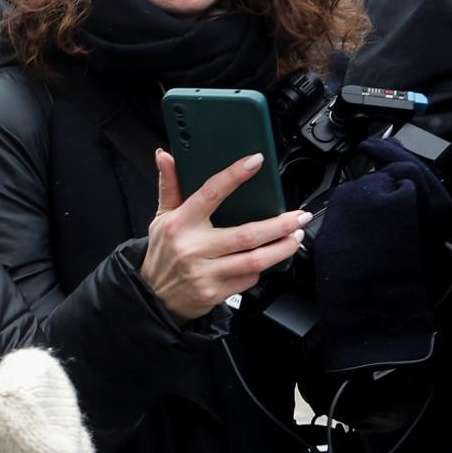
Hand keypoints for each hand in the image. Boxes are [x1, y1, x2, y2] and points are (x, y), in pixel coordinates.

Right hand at [140, 149, 308, 323]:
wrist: (153, 296)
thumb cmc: (162, 253)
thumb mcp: (161, 218)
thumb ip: (169, 186)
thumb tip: (165, 156)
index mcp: (180, 223)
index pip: (210, 193)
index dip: (234, 176)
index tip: (255, 161)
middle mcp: (192, 247)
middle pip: (246, 235)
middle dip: (280, 225)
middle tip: (299, 216)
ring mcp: (204, 272)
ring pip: (254, 260)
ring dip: (281, 248)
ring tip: (295, 237)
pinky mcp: (214, 293)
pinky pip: (248, 280)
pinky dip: (261, 270)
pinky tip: (266, 261)